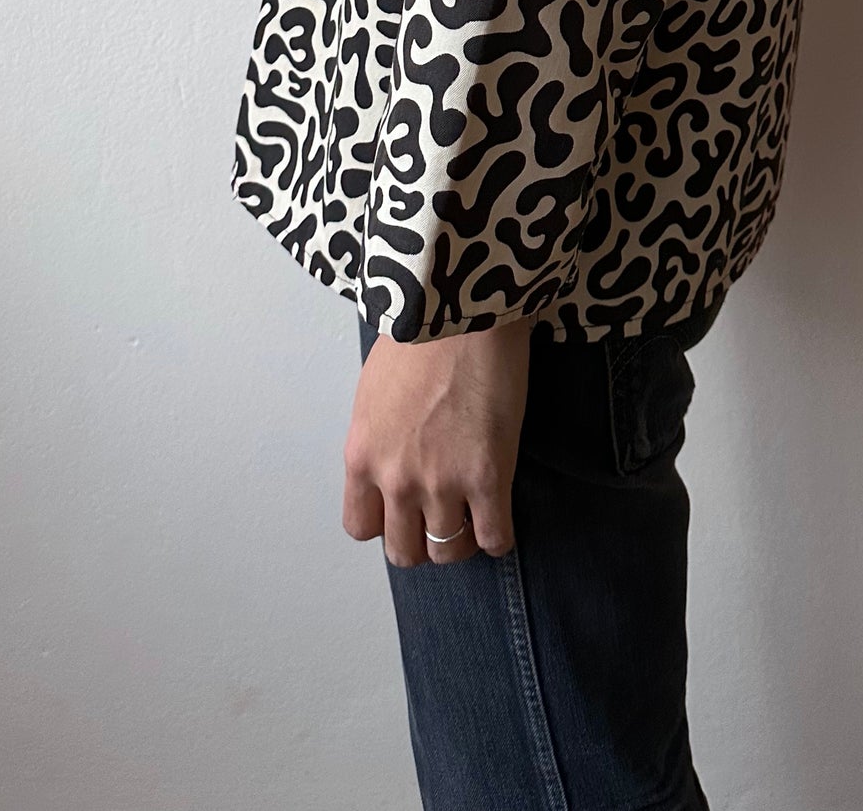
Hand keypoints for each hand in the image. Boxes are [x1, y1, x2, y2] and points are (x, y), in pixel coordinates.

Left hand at [342, 317, 532, 566]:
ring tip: (474, 517)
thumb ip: (378, 436)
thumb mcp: (374, 391)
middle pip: (403, 550)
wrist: (462, 311)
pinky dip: (498, 537)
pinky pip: (495, 539)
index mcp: (362, 456)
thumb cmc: (419, 336)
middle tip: (441, 518)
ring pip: (447, 551)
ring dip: (461, 539)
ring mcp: (442, 484)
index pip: (360, 527)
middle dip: (422, 540)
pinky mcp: (488, 478)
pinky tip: (501, 518)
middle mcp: (395, 479)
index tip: (404, 511)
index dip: (385, 524)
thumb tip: (393, 455)